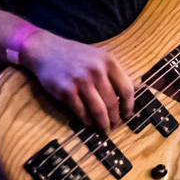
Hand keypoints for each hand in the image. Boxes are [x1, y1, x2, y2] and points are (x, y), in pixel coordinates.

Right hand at [19, 29, 134, 133]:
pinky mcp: (66, 91)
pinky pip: (81, 112)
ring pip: (98, 111)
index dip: (129, 106)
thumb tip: (132, 93)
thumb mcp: (98, 57)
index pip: (126, 89)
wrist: (46, 50)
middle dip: (115, 118)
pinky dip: (87, 122)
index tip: (127, 114)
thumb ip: (113, 73)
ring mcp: (81, 81)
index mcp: (108, 61)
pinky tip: (89, 124)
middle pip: (112, 103)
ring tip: (104, 129)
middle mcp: (96, 71)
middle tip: (115, 125)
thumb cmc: (75, 56)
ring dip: (103, 124)